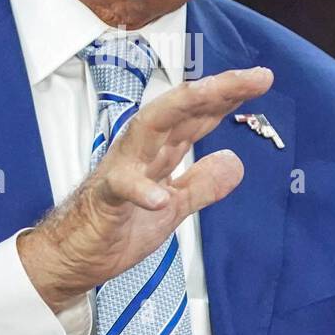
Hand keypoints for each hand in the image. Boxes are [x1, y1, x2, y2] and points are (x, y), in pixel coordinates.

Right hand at [18, 66, 273, 310]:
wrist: (73, 256)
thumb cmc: (117, 226)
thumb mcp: (174, 207)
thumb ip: (202, 183)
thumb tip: (237, 161)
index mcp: (158, 151)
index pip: (197, 116)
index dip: (228, 96)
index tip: (261, 79)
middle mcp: (141, 149)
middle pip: (179, 109)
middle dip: (215, 89)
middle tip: (253, 77)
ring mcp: (122, 169)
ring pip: (150, 128)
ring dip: (182, 109)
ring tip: (214, 95)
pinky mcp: (106, 199)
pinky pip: (122, 188)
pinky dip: (141, 190)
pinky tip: (160, 198)